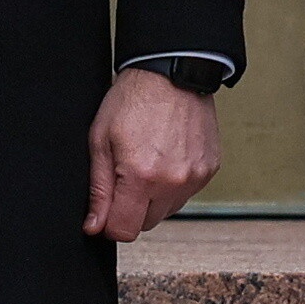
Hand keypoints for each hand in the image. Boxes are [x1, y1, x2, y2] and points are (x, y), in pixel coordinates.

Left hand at [87, 66, 222, 240]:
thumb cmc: (133, 99)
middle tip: (127, 173)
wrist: (171, 71)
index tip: (107, 206)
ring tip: (149, 160)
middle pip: (146, 224)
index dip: (109, 222)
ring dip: (155, 196)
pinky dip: (175, 183)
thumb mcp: (100, 140)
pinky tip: (168, 155)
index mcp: (141, 177)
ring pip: (168, 210)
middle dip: (132, 208)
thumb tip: (95, 226)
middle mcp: (172, 182)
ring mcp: (194, 177)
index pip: (124, 232)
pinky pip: (187, 193)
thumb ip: (98, 190)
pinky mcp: (209, 170)